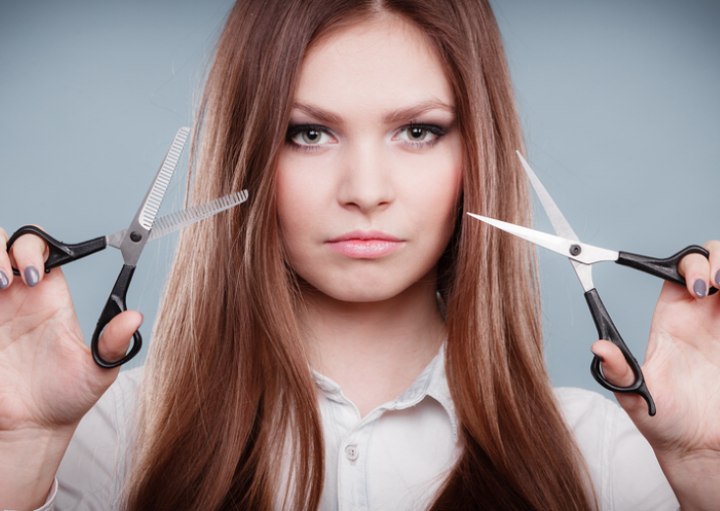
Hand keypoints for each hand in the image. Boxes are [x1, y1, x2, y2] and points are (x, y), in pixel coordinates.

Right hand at [0, 226, 141, 507]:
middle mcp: (22, 296)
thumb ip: (112, 343)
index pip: (47, 252)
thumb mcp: (98, 370)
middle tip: (15, 276)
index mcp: (52, 298)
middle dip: (11, 247)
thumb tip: (136, 317)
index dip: (39, 248)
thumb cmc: (67, 397)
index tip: (38, 272)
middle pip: (12, 245)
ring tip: (0, 282)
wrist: (32, 428)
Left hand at [593, 240, 719, 509]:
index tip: (697, 284)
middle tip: (718, 279)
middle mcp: (700, 315)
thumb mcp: (636, 395)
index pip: (676, 272)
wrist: (698, 448)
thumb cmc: (664, 420)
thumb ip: (620, 371)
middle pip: (709, 263)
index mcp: (672, 318)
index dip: (687, 266)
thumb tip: (598, 348)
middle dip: (715, 259)